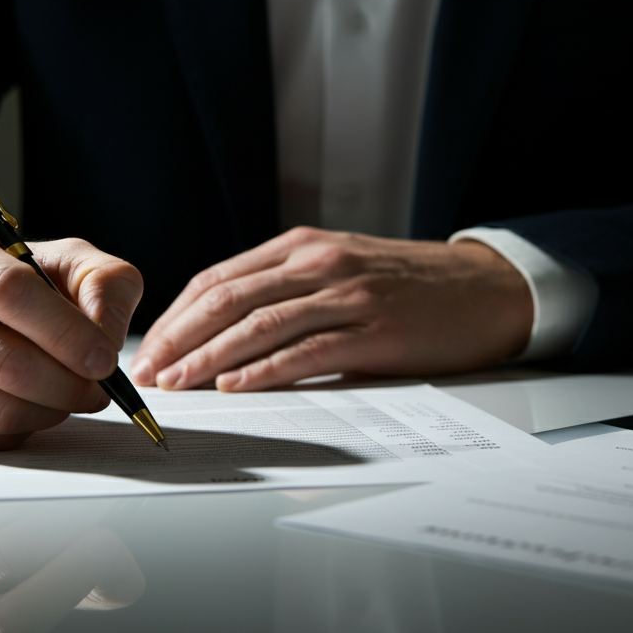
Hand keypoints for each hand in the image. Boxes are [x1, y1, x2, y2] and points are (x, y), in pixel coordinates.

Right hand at [0, 221, 142, 449]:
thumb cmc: (12, 282)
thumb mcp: (64, 260)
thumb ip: (103, 283)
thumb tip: (108, 338)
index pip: (10, 291)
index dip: (67, 332)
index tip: (105, 358)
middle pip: (6, 361)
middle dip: (69, 383)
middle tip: (100, 387)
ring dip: (53, 410)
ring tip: (71, 393)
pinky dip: (25, 428)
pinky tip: (32, 403)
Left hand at [130, 227, 531, 391]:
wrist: (484, 287)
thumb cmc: (406, 284)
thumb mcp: (339, 268)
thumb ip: (286, 290)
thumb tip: (223, 335)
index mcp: (300, 246)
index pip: (219, 279)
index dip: (177, 315)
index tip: (151, 347)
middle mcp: (316, 263)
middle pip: (227, 298)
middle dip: (180, 338)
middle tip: (148, 372)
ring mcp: (345, 294)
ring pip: (258, 324)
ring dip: (209, 357)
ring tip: (177, 384)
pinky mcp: (373, 330)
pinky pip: (305, 350)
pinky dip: (263, 369)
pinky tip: (234, 385)